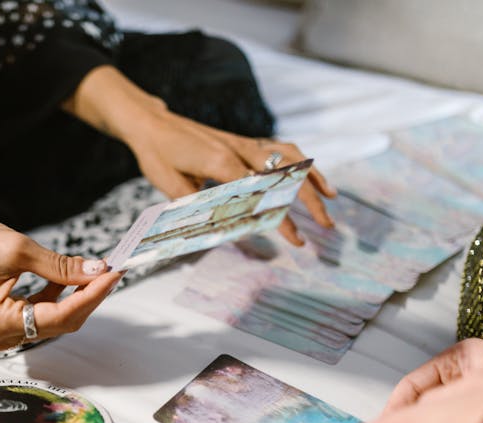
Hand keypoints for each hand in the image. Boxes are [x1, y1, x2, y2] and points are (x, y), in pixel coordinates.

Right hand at [0, 212, 122, 350]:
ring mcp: (2, 334)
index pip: (61, 315)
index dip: (93, 295)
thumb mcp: (18, 249)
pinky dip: (57, 297)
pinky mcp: (5, 324)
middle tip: (112, 269)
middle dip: (89, 296)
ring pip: (55, 320)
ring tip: (93, 269)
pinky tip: (66, 276)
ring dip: (76, 296)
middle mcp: (1, 337)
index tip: (116, 273)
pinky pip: (41, 315)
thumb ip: (60, 266)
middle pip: (62, 322)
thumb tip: (98, 270)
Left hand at [127, 108, 335, 245]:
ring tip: (331, 198)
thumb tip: (221, 230)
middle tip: (326, 225)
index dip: (280, 218)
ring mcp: (242, 143)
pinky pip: (279, 148)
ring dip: (313, 176)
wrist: (151, 123)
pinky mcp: (243, 142)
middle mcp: (238, 148)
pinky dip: (299, 161)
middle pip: (285, 174)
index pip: (260, 194)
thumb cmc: (157, 154)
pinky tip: (310, 174)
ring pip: (289, 156)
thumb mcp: (170, 184)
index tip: (296, 238)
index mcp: (220, 161)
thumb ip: (197, 206)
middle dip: (309, 200)